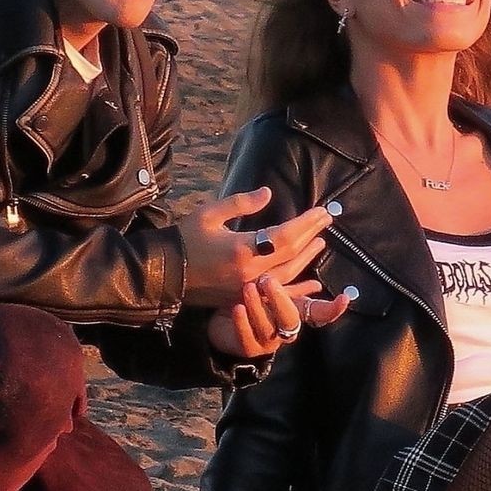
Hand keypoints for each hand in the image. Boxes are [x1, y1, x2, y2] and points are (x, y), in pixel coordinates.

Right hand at [179, 190, 335, 307]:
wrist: (164, 273)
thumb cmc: (185, 239)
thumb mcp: (209, 213)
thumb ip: (241, 203)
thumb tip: (268, 193)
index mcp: (242, 250)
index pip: (285, 236)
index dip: (306, 224)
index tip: (321, 211)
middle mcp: (250, 273)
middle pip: (291, 254)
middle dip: (310, 235)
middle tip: (326, 220)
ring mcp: (248, 288)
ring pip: (287, 273)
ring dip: (306, 257)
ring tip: (320, 242)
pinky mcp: (244, 297)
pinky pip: (277, 291)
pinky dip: (296, 286)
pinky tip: (311, 284)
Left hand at [207, 277, 351, 357]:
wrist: (223, 320)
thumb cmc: (251, 301)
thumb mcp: (271, 289)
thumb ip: (291, 283)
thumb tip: (317, 281)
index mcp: (295, 313)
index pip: (320, 312)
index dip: (333, 308)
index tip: (345, 298)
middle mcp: (286, 329)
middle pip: (290, 317)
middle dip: (280, 298)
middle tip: (267, 279)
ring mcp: (269, 341)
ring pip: (267, 327)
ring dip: (258, 306)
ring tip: (248, 288)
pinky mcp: (249, 348)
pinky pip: (247, 337)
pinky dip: (243, 322)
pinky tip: (238, 308)